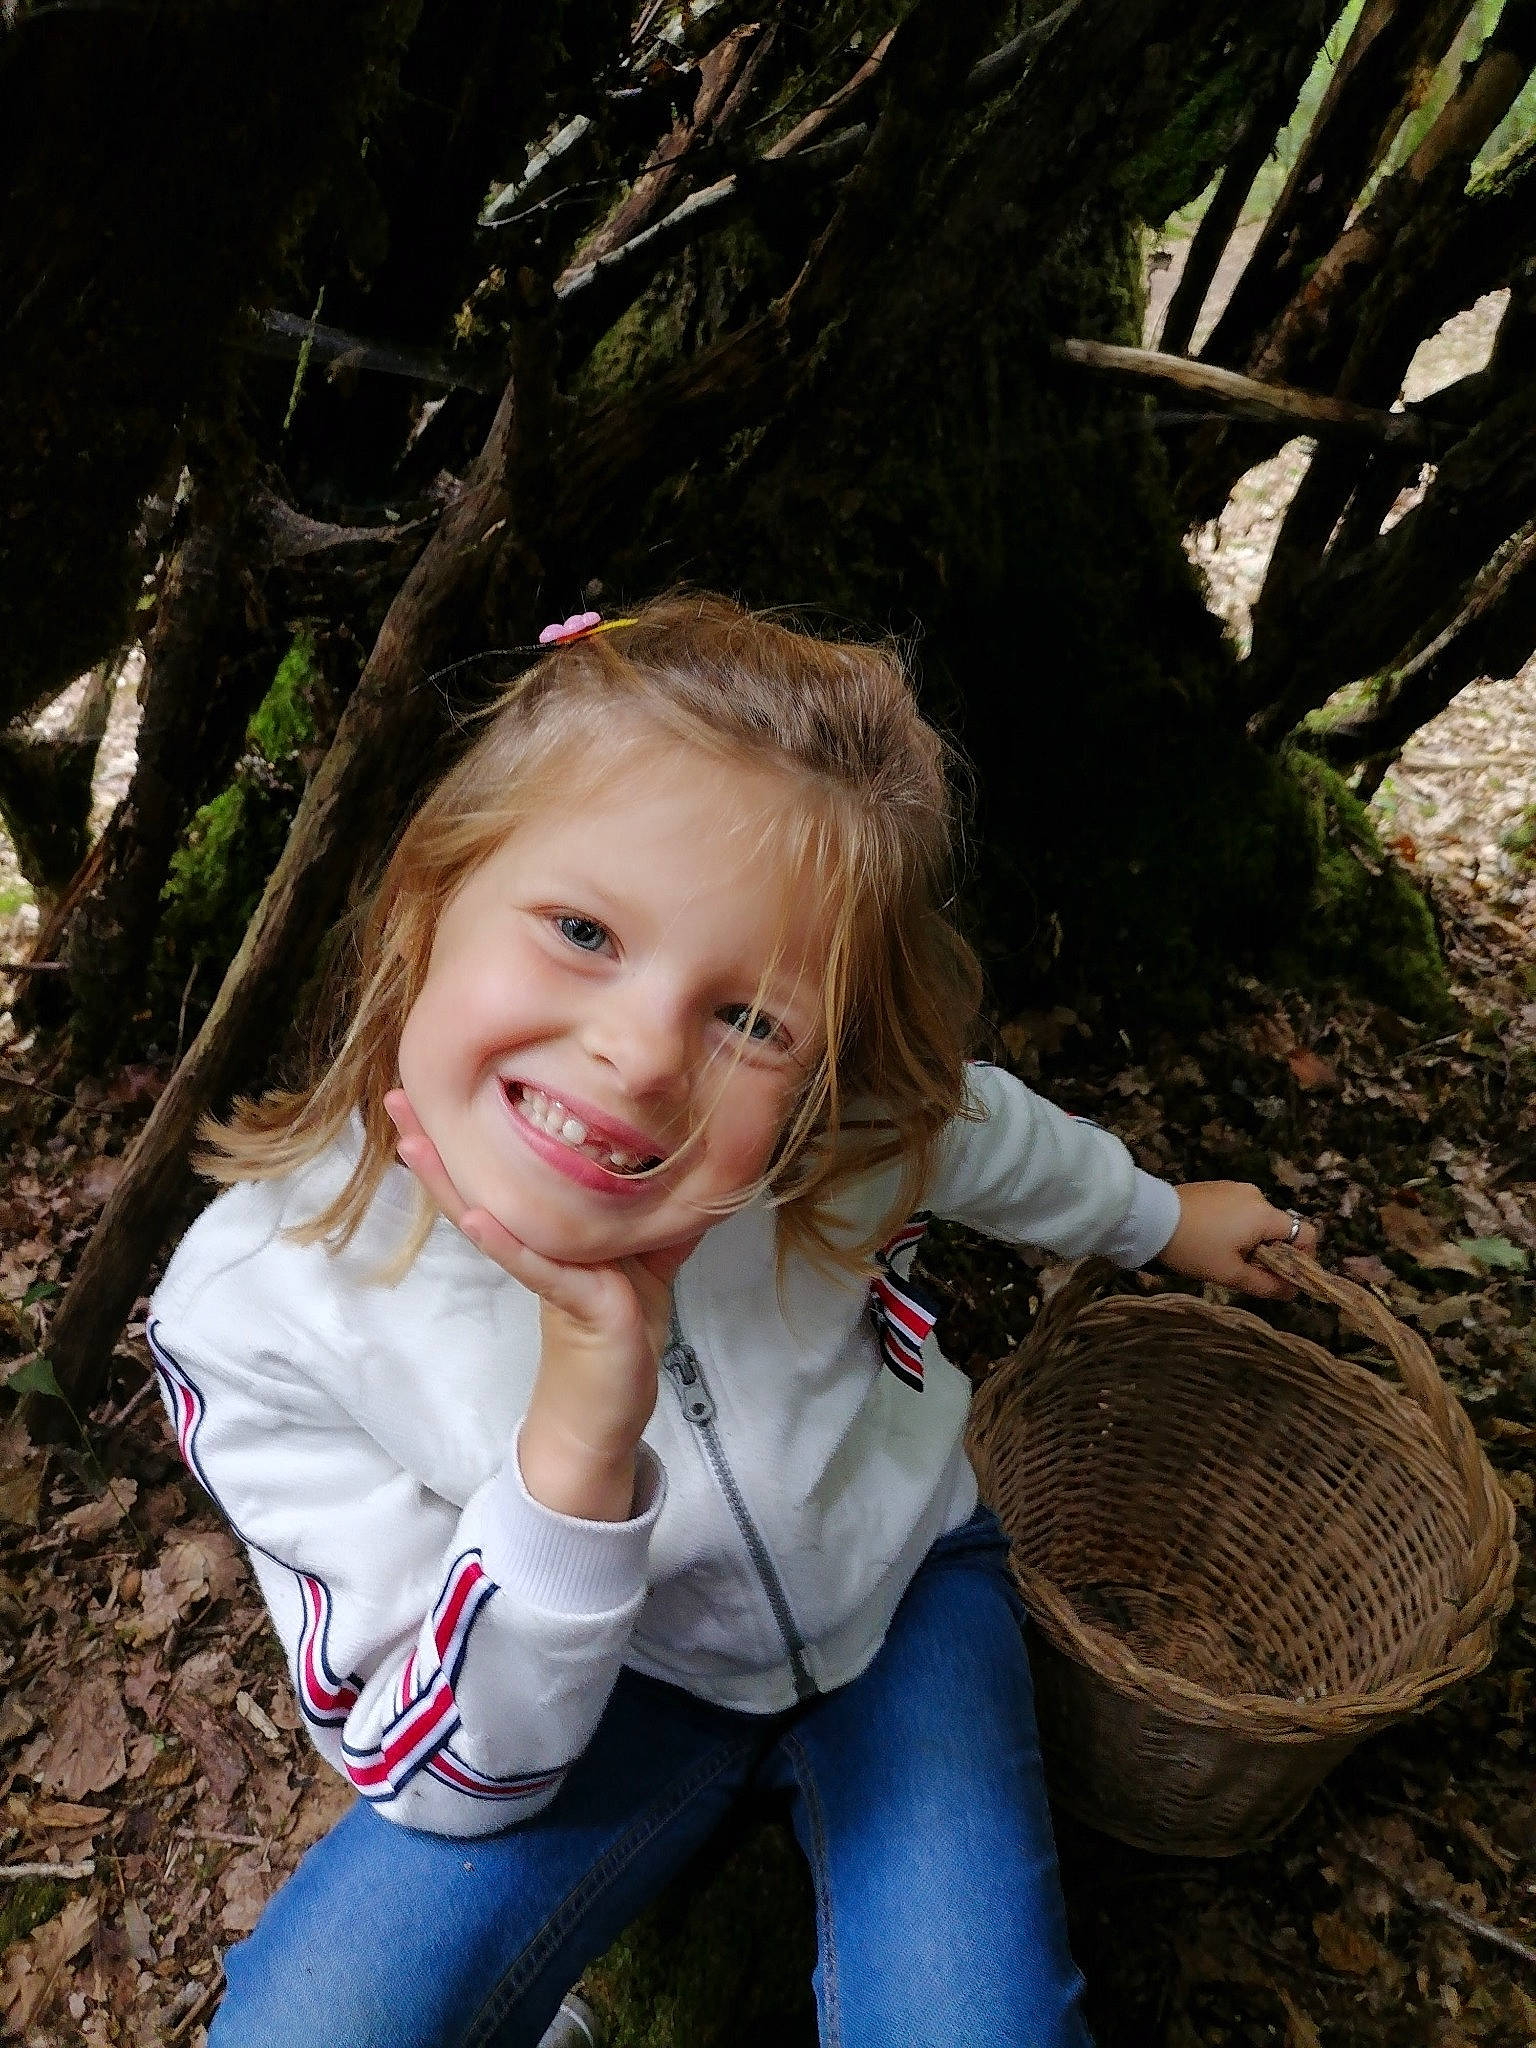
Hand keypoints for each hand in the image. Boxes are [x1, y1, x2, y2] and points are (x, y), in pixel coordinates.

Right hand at [384, 1089, 702, 1518]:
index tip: (439, 1085)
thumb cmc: (625, 1328)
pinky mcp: (569, 1303)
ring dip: (448, 1180)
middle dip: (439, 1143)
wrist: (615, 1408)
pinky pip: (533, 1267)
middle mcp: (537, 1247)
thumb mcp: (643, 1255)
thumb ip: (651, 1208)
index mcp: (549, 1229)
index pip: (503, 1170)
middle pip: (480, 1185)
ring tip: (412, 1141)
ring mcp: (547, 1274)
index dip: (471, 1132)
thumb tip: (685, 1156)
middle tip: (397, 1097)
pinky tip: (476, 1215)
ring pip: (490, 1218)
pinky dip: (504, 1241)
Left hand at [1159, 1181, 1320, 1299]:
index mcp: (1265, 1214)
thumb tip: (1292, 1292)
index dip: (1305, 1258)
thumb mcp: (1230, 1274)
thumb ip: (1266, 1284)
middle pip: (1281, 1228)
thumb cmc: (1194, 1248)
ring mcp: (1235, 1187)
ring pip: (1259, 1220)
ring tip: (1225, 1257)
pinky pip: (1240, 1210)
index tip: (1285, 1276)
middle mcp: (1256, 1195)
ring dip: (1253, 1241)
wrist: (1151, 1218)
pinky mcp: (1217, 1187)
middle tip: (1247, 1271)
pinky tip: (1213, 1240)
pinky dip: (1237, 1227)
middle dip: (1273, 1252)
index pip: (1307, 1233)